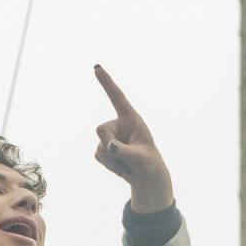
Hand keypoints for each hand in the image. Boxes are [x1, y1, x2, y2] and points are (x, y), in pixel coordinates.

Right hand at [92, 65, 173, 212]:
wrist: (146, 178)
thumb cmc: (148, 163)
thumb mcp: (140, 157)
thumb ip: (125, 151)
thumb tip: (109, 146)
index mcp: (131, 119)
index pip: (117, 97)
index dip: (107, 83)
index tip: (97, 68)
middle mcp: (118, 124)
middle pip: (100, 129)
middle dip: (109, 146)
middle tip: (125, 157)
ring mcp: (109, 136)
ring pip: (99, 146)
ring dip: (112, 160)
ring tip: (127, 164)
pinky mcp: (104, 148)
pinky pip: (98, 155)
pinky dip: (109, 165)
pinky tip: (121, 168)